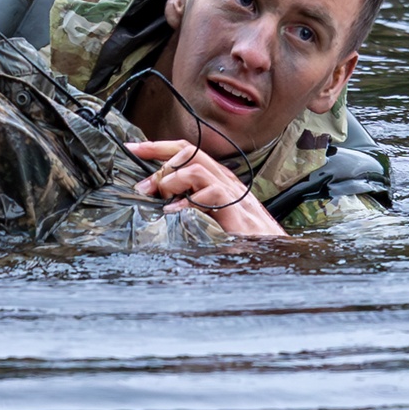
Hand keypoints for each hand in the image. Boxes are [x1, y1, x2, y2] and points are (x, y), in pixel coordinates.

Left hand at [125, 138, 286, 237]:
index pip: (189, 151)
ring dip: (172, 180)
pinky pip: (210, 193)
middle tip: (144, 187)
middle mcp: (228, 183)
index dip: (159, 147)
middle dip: (160, 162)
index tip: (133, 148)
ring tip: (162, 199)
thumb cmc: (242, 245)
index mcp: (220, 182)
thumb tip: (159, 204)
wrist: (275, 263)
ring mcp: (235, 196)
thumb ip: (191, 208)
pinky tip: (175, 214)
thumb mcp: (210, 222)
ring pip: (198, 167)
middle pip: (191, 151)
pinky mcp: (238, 213)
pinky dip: (188, 201)